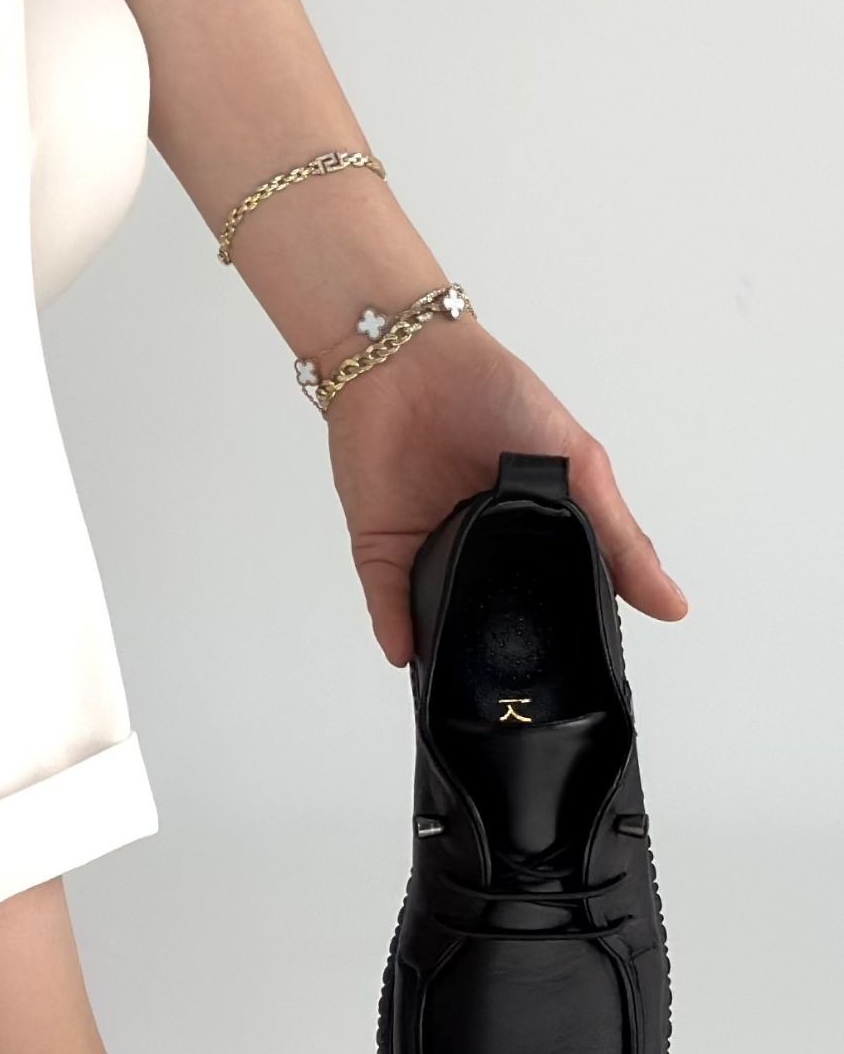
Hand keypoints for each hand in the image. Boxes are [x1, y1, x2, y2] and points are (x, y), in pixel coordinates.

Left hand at [322, 315, 688, 665]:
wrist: (409, 356)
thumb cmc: (499, 395)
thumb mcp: (580, 467)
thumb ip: (619, 538)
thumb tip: (672, 606)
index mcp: (532, 538)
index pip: (552, 603)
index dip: (566, 640)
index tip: (580, 681)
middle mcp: (480, 554)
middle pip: (492, 622)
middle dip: (504, 657)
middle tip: (523, 697)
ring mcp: (428, 554)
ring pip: (439, 621)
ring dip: (450, 653)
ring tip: (469, 690)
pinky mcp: (381, 549)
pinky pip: (387, 602)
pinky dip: (397, 631)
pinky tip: (412, 655)